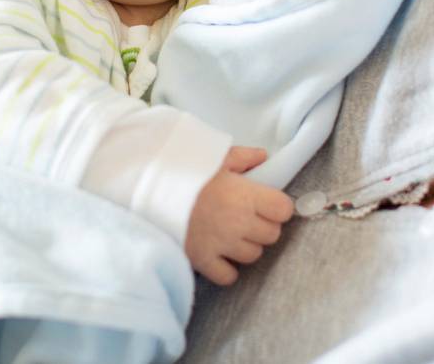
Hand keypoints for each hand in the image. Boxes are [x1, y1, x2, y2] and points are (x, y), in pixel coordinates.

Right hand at [184, 146, 295, 285]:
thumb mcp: (217, 156)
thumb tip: (264, 157)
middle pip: (271, 235)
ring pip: (253, 256)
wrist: (149, 189)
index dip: (277, 207)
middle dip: (263, 226)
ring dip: (246, 246)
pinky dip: (227, 269)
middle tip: (246, 217)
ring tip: (231, 233)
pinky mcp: (203, 261)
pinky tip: (220, 254)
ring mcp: (221, 245)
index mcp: (245, 195)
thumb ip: (245, 157)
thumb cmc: (186, 170)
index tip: (267, 203)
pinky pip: (228, 276)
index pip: (284, 210)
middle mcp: (238, 223)